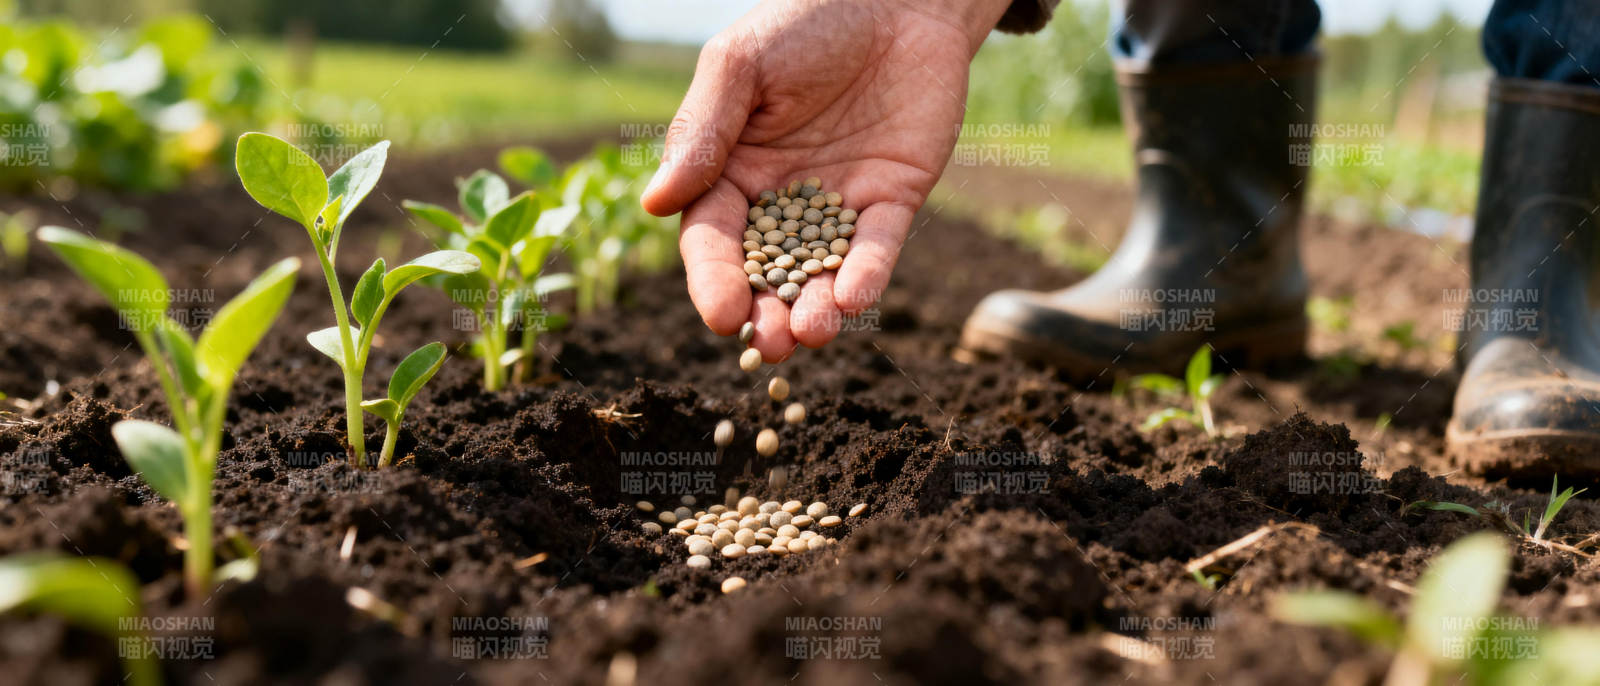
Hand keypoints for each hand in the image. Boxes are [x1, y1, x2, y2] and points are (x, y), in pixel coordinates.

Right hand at [641, 0, 1009, 360]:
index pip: (713, 239)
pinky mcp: (892, 200)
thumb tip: (656, 202)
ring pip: (821, 271)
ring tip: (812, 334)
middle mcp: (780, 199)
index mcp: (730, 171)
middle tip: (772, 342)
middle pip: (766, 271)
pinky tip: (857, 298)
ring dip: (816, 308)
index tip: (723, 316)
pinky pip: (876, 247)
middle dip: (766, 311)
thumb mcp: (739, 65)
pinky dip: (867, 274)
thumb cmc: (803, 21)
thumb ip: (702, 131)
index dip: (714, 280)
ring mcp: (837, 204)